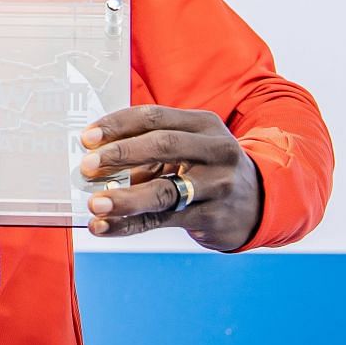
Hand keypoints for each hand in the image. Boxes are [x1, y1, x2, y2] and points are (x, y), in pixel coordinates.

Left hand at [80, 105, 264, 250]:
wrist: (258, 203)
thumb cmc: (206, 168)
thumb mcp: (189, 147)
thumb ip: (148, 148)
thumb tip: (93, 160)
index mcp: (203, 124)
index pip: (154, 117)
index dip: (118, 125)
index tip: (87, 137)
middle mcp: (215, 151)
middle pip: (163, 146)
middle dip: (121, 155)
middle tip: (87, 166)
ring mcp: (217, 185)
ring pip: (165, 191)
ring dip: (125, 199)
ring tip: (95, 204)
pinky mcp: (213, 217)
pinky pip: (163, 220)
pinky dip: (129, 224)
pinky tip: (104, 227)